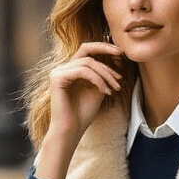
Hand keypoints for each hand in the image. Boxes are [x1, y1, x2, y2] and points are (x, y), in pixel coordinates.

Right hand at [37, 43, 122, 178]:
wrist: (71, 130)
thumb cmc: (83, 114)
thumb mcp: (98, 90)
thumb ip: (103, 75)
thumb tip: (116, 60)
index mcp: (71, 69)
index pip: (87, 50)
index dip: (104, 47)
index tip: (121, 53)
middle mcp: (63, 68)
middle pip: (87, 51)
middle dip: (106, 56)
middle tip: (120, 69)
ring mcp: (58, 72)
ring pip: (88, 63)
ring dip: (105, 75)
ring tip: (115, 88)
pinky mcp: (57, 78)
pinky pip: (82, 71)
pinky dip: (97, 80)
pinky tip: (105, 91)